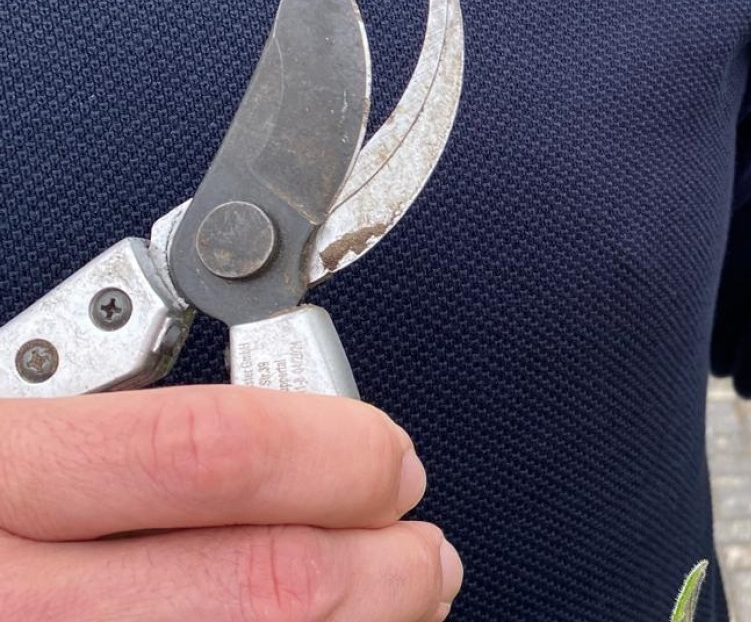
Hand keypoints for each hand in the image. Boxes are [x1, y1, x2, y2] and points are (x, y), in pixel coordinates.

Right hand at [0, 386, 462, 620]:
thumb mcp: (0, 439)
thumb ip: (103, 435)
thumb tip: (285, 433)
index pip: (209, 452)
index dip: (334, 449)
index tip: (386, 456)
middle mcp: (8, 602)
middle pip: (262, 591)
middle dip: (385, 565)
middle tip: (422, 543)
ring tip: (401, 605)